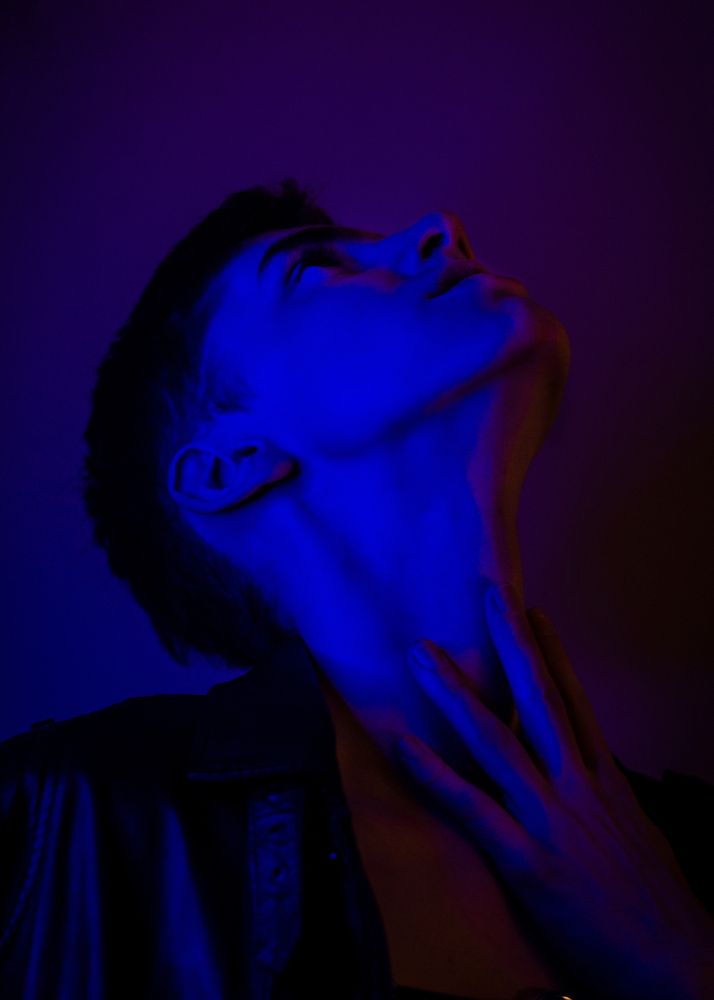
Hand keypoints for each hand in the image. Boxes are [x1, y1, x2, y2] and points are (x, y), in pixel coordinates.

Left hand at [392, 582, 713, 999]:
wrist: (679, 965)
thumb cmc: (658, 904)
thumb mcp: (639, 834)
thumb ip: (607, 797)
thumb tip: (589, 773)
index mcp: (606, 781)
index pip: (576, 701)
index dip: (553, 652)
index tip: (533, 613)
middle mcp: (579, 787)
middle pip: (541, 701)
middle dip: (511, 644)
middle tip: (487, 596)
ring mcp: (553, 820)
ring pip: (497, 741)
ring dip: (456, 693)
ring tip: (422, 655)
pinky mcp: (530, 862)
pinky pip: (474, 809)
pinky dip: (436, 775)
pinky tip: (404, 745)